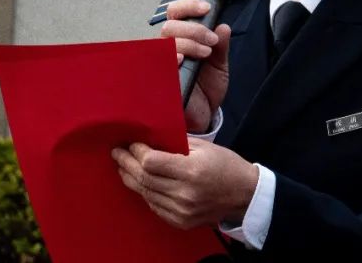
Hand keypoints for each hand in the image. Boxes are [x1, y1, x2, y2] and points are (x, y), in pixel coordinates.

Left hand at [112, 138, 258, 229]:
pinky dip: (145, 193)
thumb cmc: (226, 166)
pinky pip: (154, 207)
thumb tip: (152, 139)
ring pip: (146, 193)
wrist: (244, 195)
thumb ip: (177, 143)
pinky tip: (139, 183)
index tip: (131, 143)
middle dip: (127, 163)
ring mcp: (182, 211)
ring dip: (131, 179)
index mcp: (191, 171)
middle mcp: (184, 193)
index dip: (137, 152)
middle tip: (117, 153)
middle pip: (144, 178)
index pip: (151, 162)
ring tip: (122, 167)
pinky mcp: (181, 222)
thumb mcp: (205, 146)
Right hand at [161, 0, 230, 132]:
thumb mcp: (220, 64)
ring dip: (187, 42)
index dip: (188, 6)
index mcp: (182, 39)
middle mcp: (169, 49)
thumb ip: (221, 46)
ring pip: (164, 42)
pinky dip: (170, 59)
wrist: (206, 115)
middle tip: (211, 40)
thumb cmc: (207, 88)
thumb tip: (223, 27)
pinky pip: (158, 66)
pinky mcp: (161, 81)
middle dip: (194, 29)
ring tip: (205, 53)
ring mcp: (163, 65)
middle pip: (169, 26)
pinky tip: (182, 59)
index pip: (176, 14)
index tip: (206, 8)